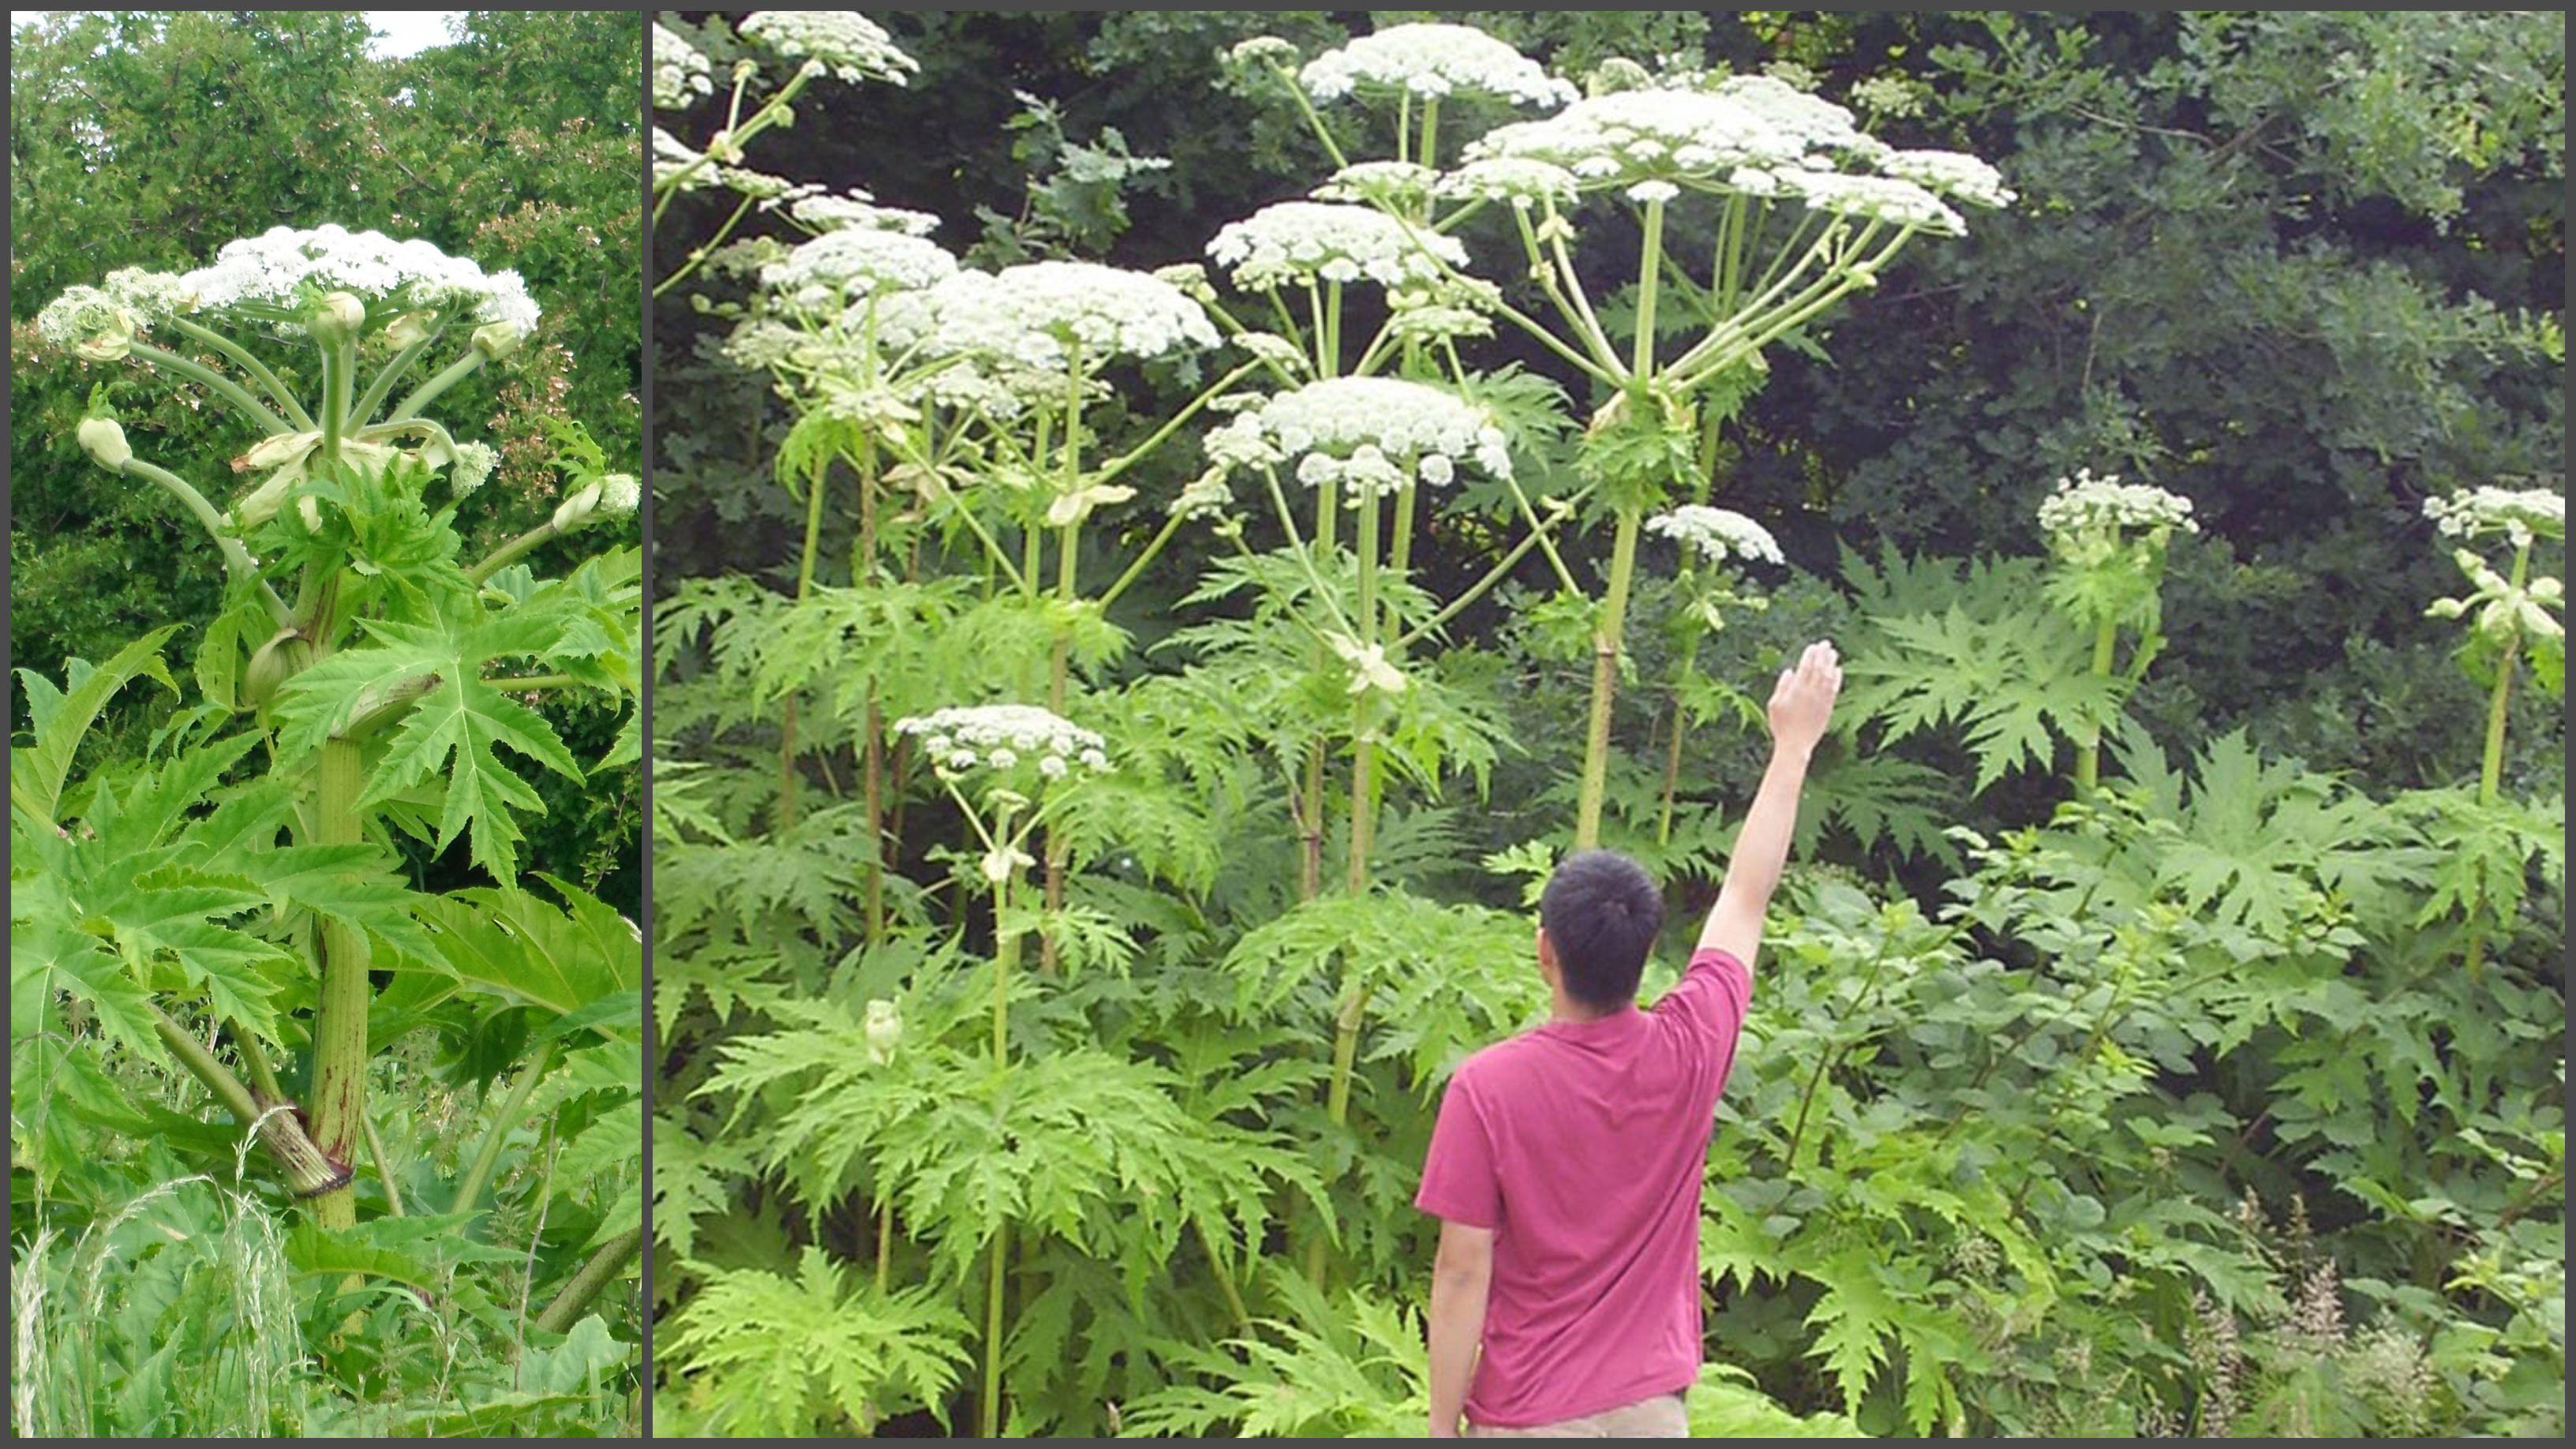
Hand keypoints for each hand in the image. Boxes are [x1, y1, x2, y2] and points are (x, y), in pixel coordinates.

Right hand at [1766, 640, 1841, 755]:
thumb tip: (1790, 671)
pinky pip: (1835, 689)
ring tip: (1833, 653)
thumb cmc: (1781, 726)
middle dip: (1823, 654)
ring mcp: (1822, 700)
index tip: (1813, 646)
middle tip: (1826, 643)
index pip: (1806, 667)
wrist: (1796, 745)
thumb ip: (1783, 686)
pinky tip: (1838, 670)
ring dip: (1831, 663)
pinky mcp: (1829, 707)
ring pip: (1829, 677)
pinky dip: (1837, 678)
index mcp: (1797, 690)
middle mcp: (1811, 692)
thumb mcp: (1774, 705)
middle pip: (1819, 668)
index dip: (1810, 655)